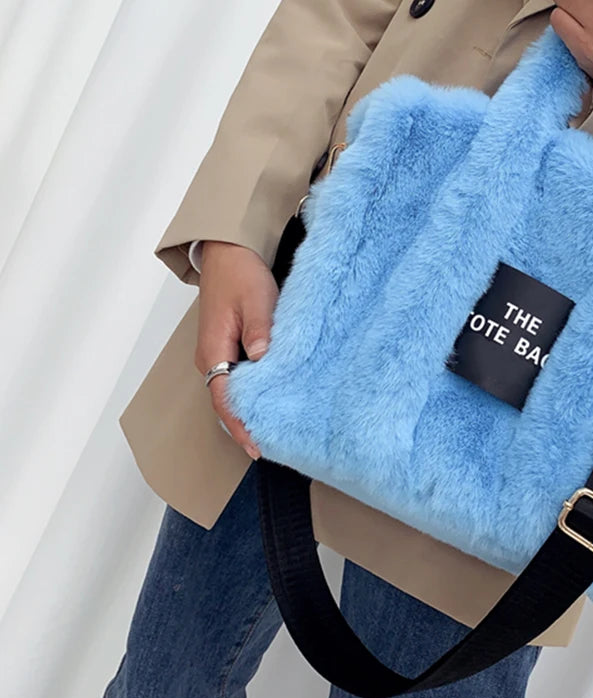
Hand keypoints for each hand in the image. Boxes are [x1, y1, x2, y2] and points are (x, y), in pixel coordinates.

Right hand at [194, 240, 278, 458]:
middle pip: (227, 400)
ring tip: (277, 427)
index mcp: (213, 350)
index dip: (241, 424)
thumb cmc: (240, 273)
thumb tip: (262, 362)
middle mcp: (211, 356)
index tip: (257, 446)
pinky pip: (238, 375)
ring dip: (251, 407)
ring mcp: (218, 351)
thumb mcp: (256, 300)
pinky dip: (254, 389)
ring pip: (233, 389)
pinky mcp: (228, 344)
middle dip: (248, 423)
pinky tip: (273, 395)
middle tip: (276, 443)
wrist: (228, 251)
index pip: (225, 399)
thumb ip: (259, 331)